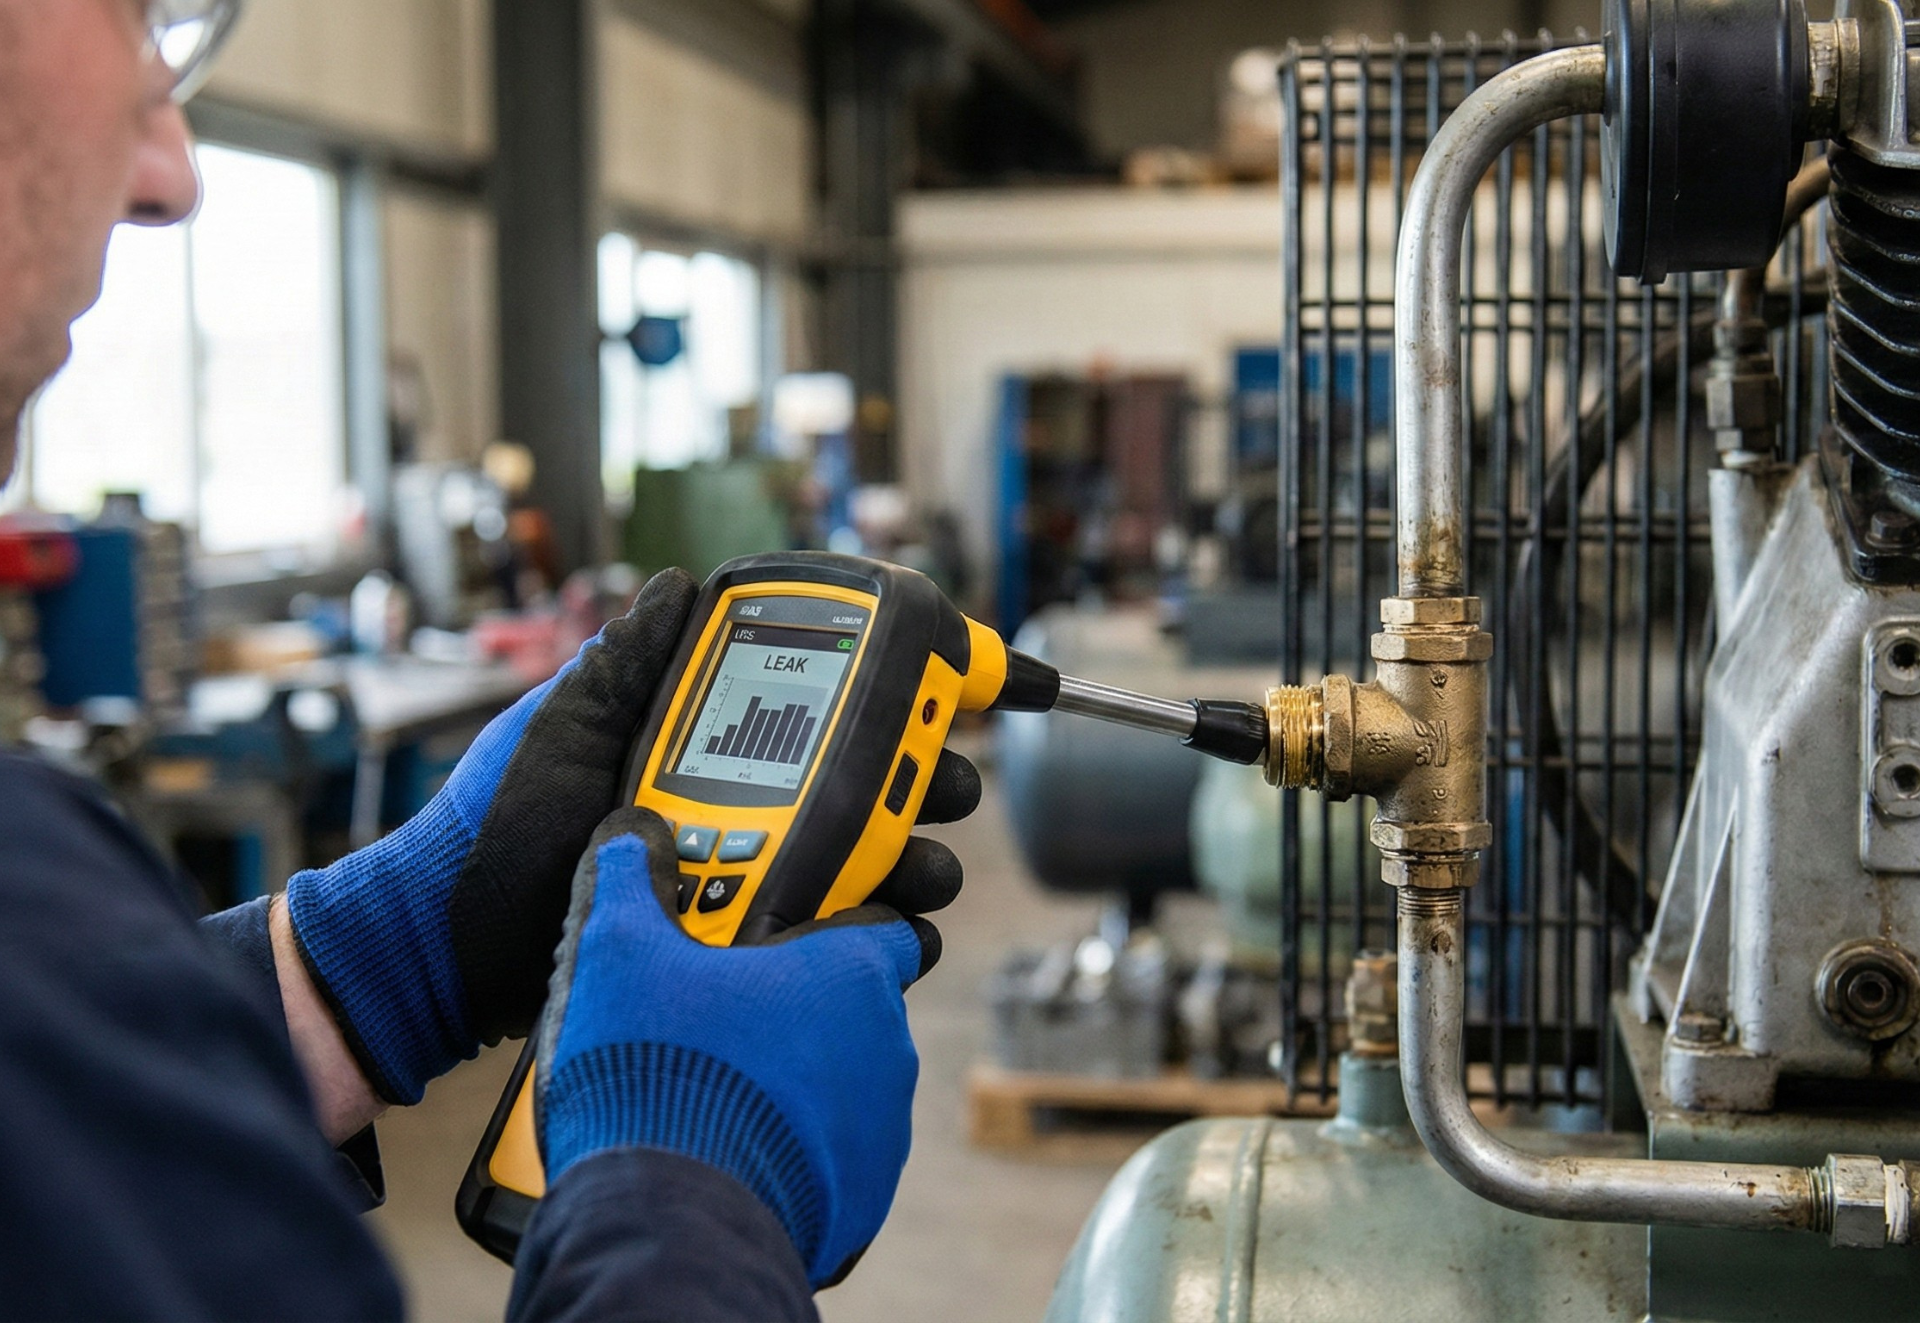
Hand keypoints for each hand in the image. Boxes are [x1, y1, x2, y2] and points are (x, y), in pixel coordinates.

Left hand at [283, 568, 978, 1105]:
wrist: (450, 947)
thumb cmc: (494, 826)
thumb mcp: (560, 726)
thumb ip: (626, 663)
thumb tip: (679, 582)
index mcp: (710, 743)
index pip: (821, 706)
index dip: (896, 692)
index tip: (956, 681)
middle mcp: (743, 804)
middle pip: (868, 783)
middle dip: (926, 776)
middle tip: (946, 780)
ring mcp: (748, 877)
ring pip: (869, 863)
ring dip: (915, 858)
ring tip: (922, 866)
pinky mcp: (746, 947)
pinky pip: (838, 940)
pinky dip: (884, 936)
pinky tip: (897, 931)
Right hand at [533, 809, 939, 1288]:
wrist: (674, 1222)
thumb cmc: (660, 1074)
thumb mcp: (621, 954)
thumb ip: (631, 881)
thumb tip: (632, 836)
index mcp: (850, 974)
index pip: (884, 922)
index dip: (840, 919)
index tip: (791, 928)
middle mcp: (886, 1046)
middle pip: (853, 1005)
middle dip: (798, 1005)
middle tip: (726, 1011)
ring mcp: (880, 1126)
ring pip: (843, 1081)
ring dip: (795, 1077)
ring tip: (716, 1082)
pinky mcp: (860, 1196)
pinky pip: (829, 1154)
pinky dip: (791, 1147)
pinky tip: (730, 1144)